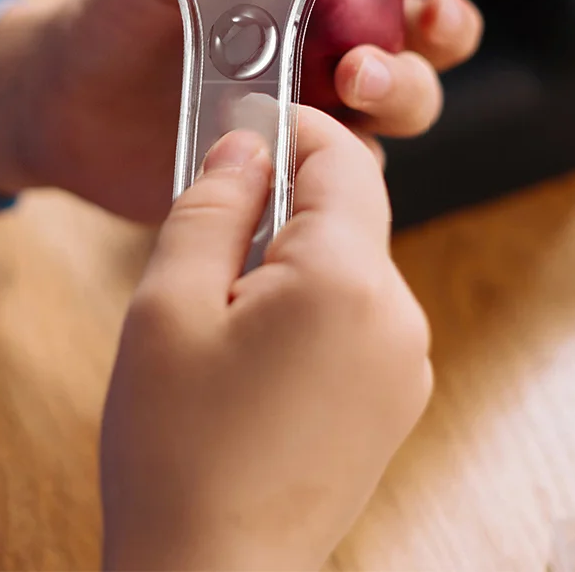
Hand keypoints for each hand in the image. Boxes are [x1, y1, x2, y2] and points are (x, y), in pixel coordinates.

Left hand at [0, 0, 482, 219]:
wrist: (56, 104)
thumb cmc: (114, 23)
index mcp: (314, 12)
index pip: (405, 11)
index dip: (442, 18)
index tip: (435, 8)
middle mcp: (318, 76)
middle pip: (410, 85)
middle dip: (407, 81)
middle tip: (358, 73)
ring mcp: (295, 137)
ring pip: (372, 147)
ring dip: (363, 140)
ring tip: (305, 126)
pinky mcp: (265, 190)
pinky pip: (312, 204)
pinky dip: (310, 200)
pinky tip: (280, 188)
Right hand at [100, 110, 431, 570]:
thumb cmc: (177, 452)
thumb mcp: (169, 305)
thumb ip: (213, 203)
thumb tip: (245, 143)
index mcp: (349, 284)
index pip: (344, 158)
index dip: (292, 126)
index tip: (242, 123)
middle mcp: (399, 317)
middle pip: (348, 210)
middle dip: (281, 197)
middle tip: (208, 224)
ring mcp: (406, 363)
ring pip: (349, 261)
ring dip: (289, 253)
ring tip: (220, 303)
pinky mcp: (394, 398)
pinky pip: (356, 313)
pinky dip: (308, 300)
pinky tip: (251, 347)